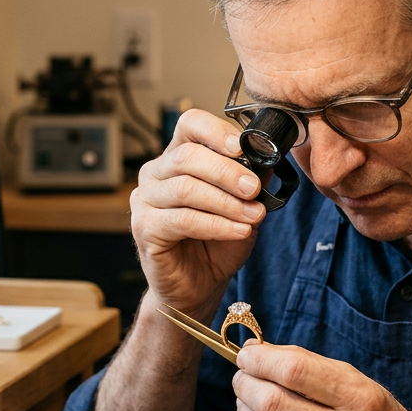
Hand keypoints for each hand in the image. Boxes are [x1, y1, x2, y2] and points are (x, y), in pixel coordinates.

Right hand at [131, 109, 266, 312]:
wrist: (199, 285)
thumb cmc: (217, 243)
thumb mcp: (242, 206)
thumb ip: (250, 180)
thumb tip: (267, 158)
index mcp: (178, 157)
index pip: (190, 125)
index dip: (216, 131)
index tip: (243, 148)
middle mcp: (156, 174)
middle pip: (187, 156)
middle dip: (227, 172)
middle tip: (253, 189)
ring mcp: (145, 200)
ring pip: (186, 188)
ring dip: (226, 202)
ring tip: (253, 215)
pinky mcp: (144, 228)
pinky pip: (182, 219)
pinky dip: (216, 224)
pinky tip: (238, 230)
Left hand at [232, 342, 411, 410]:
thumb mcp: (360, 385)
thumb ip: (310, 367)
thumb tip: (258, 353)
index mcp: (361, 400)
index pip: (296, 371)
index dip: (261, 360)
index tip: (248, 355)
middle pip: (273, 403)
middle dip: (246, 383)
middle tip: (242, 375)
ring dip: (244, 409)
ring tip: (247, 398)